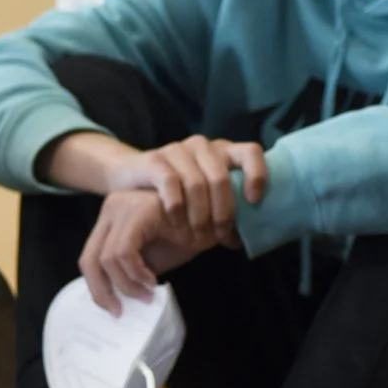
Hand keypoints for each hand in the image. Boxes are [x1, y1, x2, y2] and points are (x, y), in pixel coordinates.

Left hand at [77, 189, 213, 311]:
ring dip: (128, 284)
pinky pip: (124, 253)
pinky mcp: (139, 211)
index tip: (113, 308)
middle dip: (103, 291)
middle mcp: (113, 206)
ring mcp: (124, 205)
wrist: (218, 218)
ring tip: (148, 293)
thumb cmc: (187, 236)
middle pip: (89, 258)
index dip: (96, 287)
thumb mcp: (151, 258)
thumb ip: (129, 271)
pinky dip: (136, 273)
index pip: (89, 256)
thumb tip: (111, 299)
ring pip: (107, 259)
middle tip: (121, 311)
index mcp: (112, 216)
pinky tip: (153, 280)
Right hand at [105, 136, 267, 255]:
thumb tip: (238, 241)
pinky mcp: (155, 159)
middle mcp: (203, 146)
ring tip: (194, 237)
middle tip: (215, 238)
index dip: (257, 174)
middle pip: (221, 178)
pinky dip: (176, 206)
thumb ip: (222, 212)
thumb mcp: (204, 199)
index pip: (251, 151)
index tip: (253, 201)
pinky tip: (175, 222)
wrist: (130, 177)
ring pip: (197, 183)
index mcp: (222, 152)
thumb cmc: (175, 193)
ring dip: (198, 216)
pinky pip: (170, 182)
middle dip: (221, 213)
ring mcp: (178, 150)